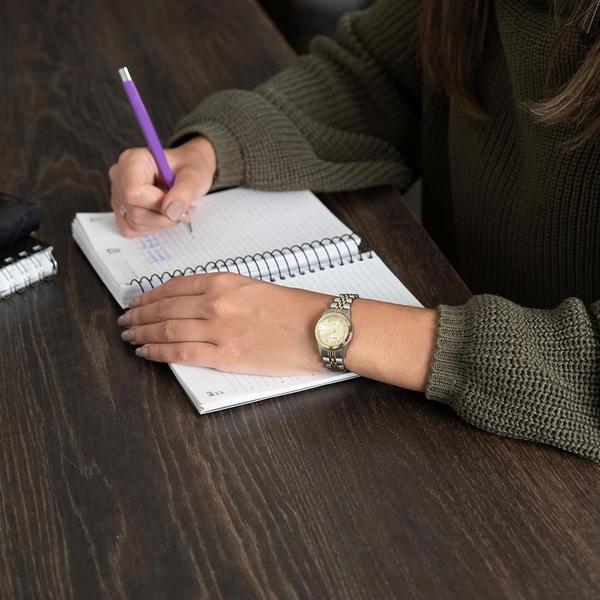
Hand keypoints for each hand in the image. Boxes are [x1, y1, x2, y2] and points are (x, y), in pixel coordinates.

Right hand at [108, 136, 216, 237]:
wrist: (188, 173)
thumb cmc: (188, 168)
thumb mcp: (194, 176)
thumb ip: (184, 192)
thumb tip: (171, 211)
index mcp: (133, 160)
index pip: (133, 193)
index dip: (158, 204)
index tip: (176, 201)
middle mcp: (120, 177)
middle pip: (135, 212)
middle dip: (164, 216)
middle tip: (180, 206)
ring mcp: (118, 195)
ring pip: (134, 224)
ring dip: (160, 222)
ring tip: (173, 207)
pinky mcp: (121, 211)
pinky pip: (131, 230)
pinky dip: (152, 227)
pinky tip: (161, 213)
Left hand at [117, 273, 330, 375]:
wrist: (320, 328)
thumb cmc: (296, 309)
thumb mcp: (256, 288)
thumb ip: (224, 293)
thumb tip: (197, 305)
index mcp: (223, 281)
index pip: (174, 287)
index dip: (150, 296)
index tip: (138, 302)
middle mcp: (215, 302)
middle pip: (163, 307)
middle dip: (138, 315)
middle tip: (124, 321)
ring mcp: (218, 328)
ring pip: (165, 329)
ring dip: (141, 333)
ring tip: (129, 337)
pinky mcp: (225, 355)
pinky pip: (180, 352)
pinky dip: (157, 352)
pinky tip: (145, 352)